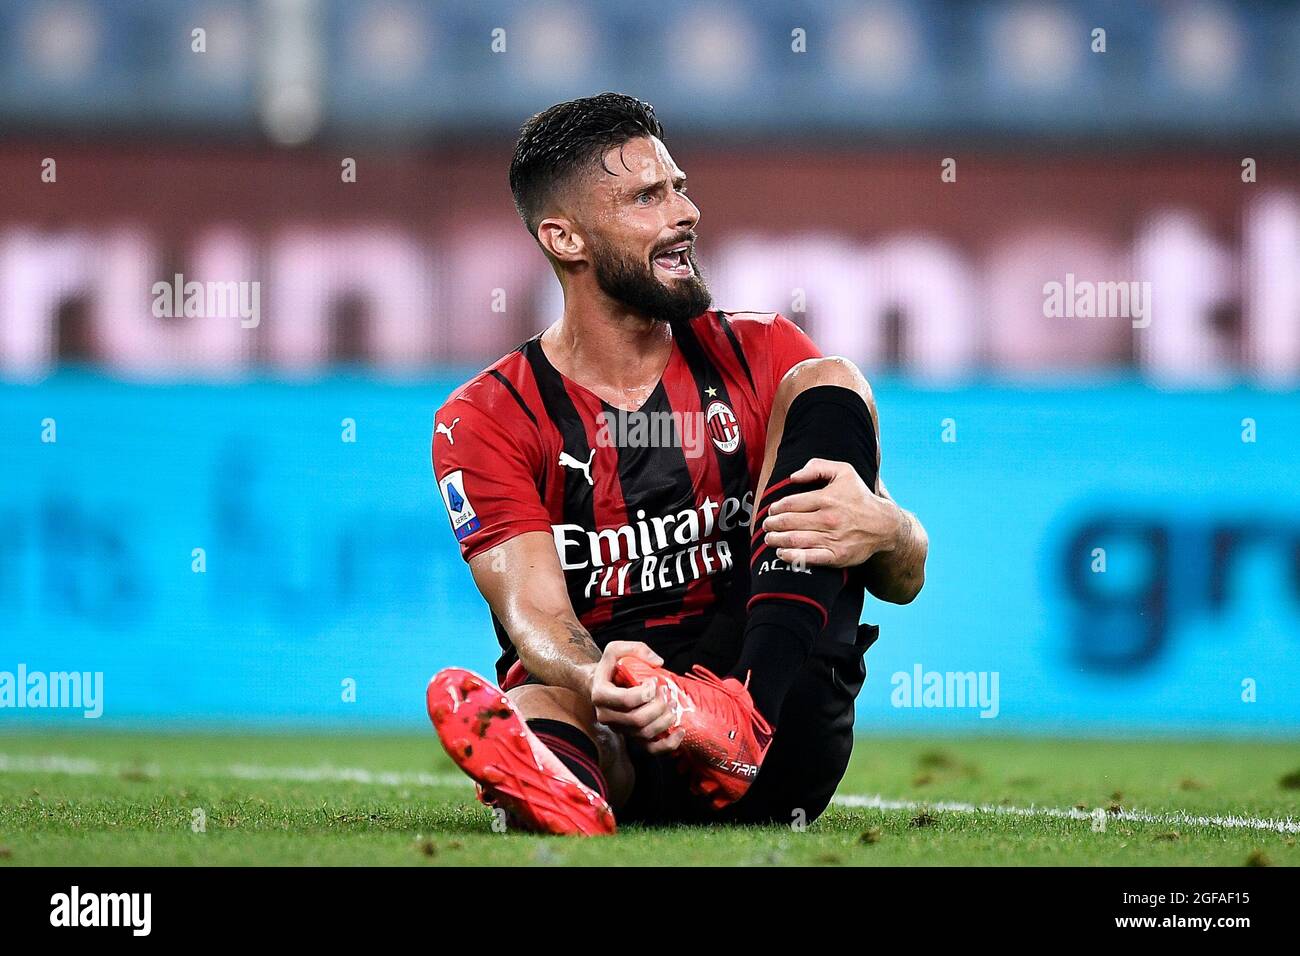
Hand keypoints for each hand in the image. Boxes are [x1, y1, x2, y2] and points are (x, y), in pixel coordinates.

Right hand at [587, 641, 684, 754]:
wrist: (599, 685)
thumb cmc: (610, 667)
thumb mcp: (616, 649)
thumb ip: (636, 649)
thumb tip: (658, 663)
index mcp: (601, 695)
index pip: (626, 701)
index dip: (646, 692)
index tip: (654, 681)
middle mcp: (607, 716)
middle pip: (638, 720)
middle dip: (659, 706)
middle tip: (668, 692)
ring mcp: (619, 729)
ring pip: (645, 734)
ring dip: (665, 720)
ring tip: (674, 705)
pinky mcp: (631, 737)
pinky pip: (650, 750)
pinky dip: (668, 745)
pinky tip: (680, 732)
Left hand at [761, 457, 901, 567]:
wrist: (883, 525)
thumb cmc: (859, 497)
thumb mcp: (844, 472)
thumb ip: (817, 467)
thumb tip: (793, 476)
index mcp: (827, 498)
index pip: (791, 503)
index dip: (776, 508)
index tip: (771, 511)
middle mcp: (829, 519)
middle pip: (789, 523)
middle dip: (772, 525)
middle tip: (767, 525)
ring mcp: (833, 539)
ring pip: (795, 540)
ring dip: (776, 540)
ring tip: (769, 538)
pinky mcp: (837, 556)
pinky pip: (808, 558)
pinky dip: (791, 556)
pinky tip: (781, 553)